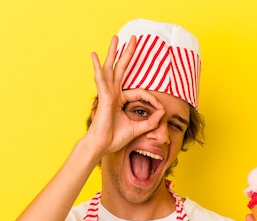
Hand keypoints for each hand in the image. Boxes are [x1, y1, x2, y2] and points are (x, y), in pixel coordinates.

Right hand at [86, 35, 164, 154]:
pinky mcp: (103, 97)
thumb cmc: (115, 139)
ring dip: (113, 53)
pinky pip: (101, 79)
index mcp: (119, 100)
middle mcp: (113, 94)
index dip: (152, 99)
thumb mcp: (138, 129)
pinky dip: (97, 67)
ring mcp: (107, 94)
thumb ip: (151, 121)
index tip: (161, 109)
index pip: (140, 92)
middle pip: (121, 69)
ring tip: (115, 38)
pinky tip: (94, 55)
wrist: (102, 146)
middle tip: (133, 39)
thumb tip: (163, 113)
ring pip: (110, 68)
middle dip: (127, 54)